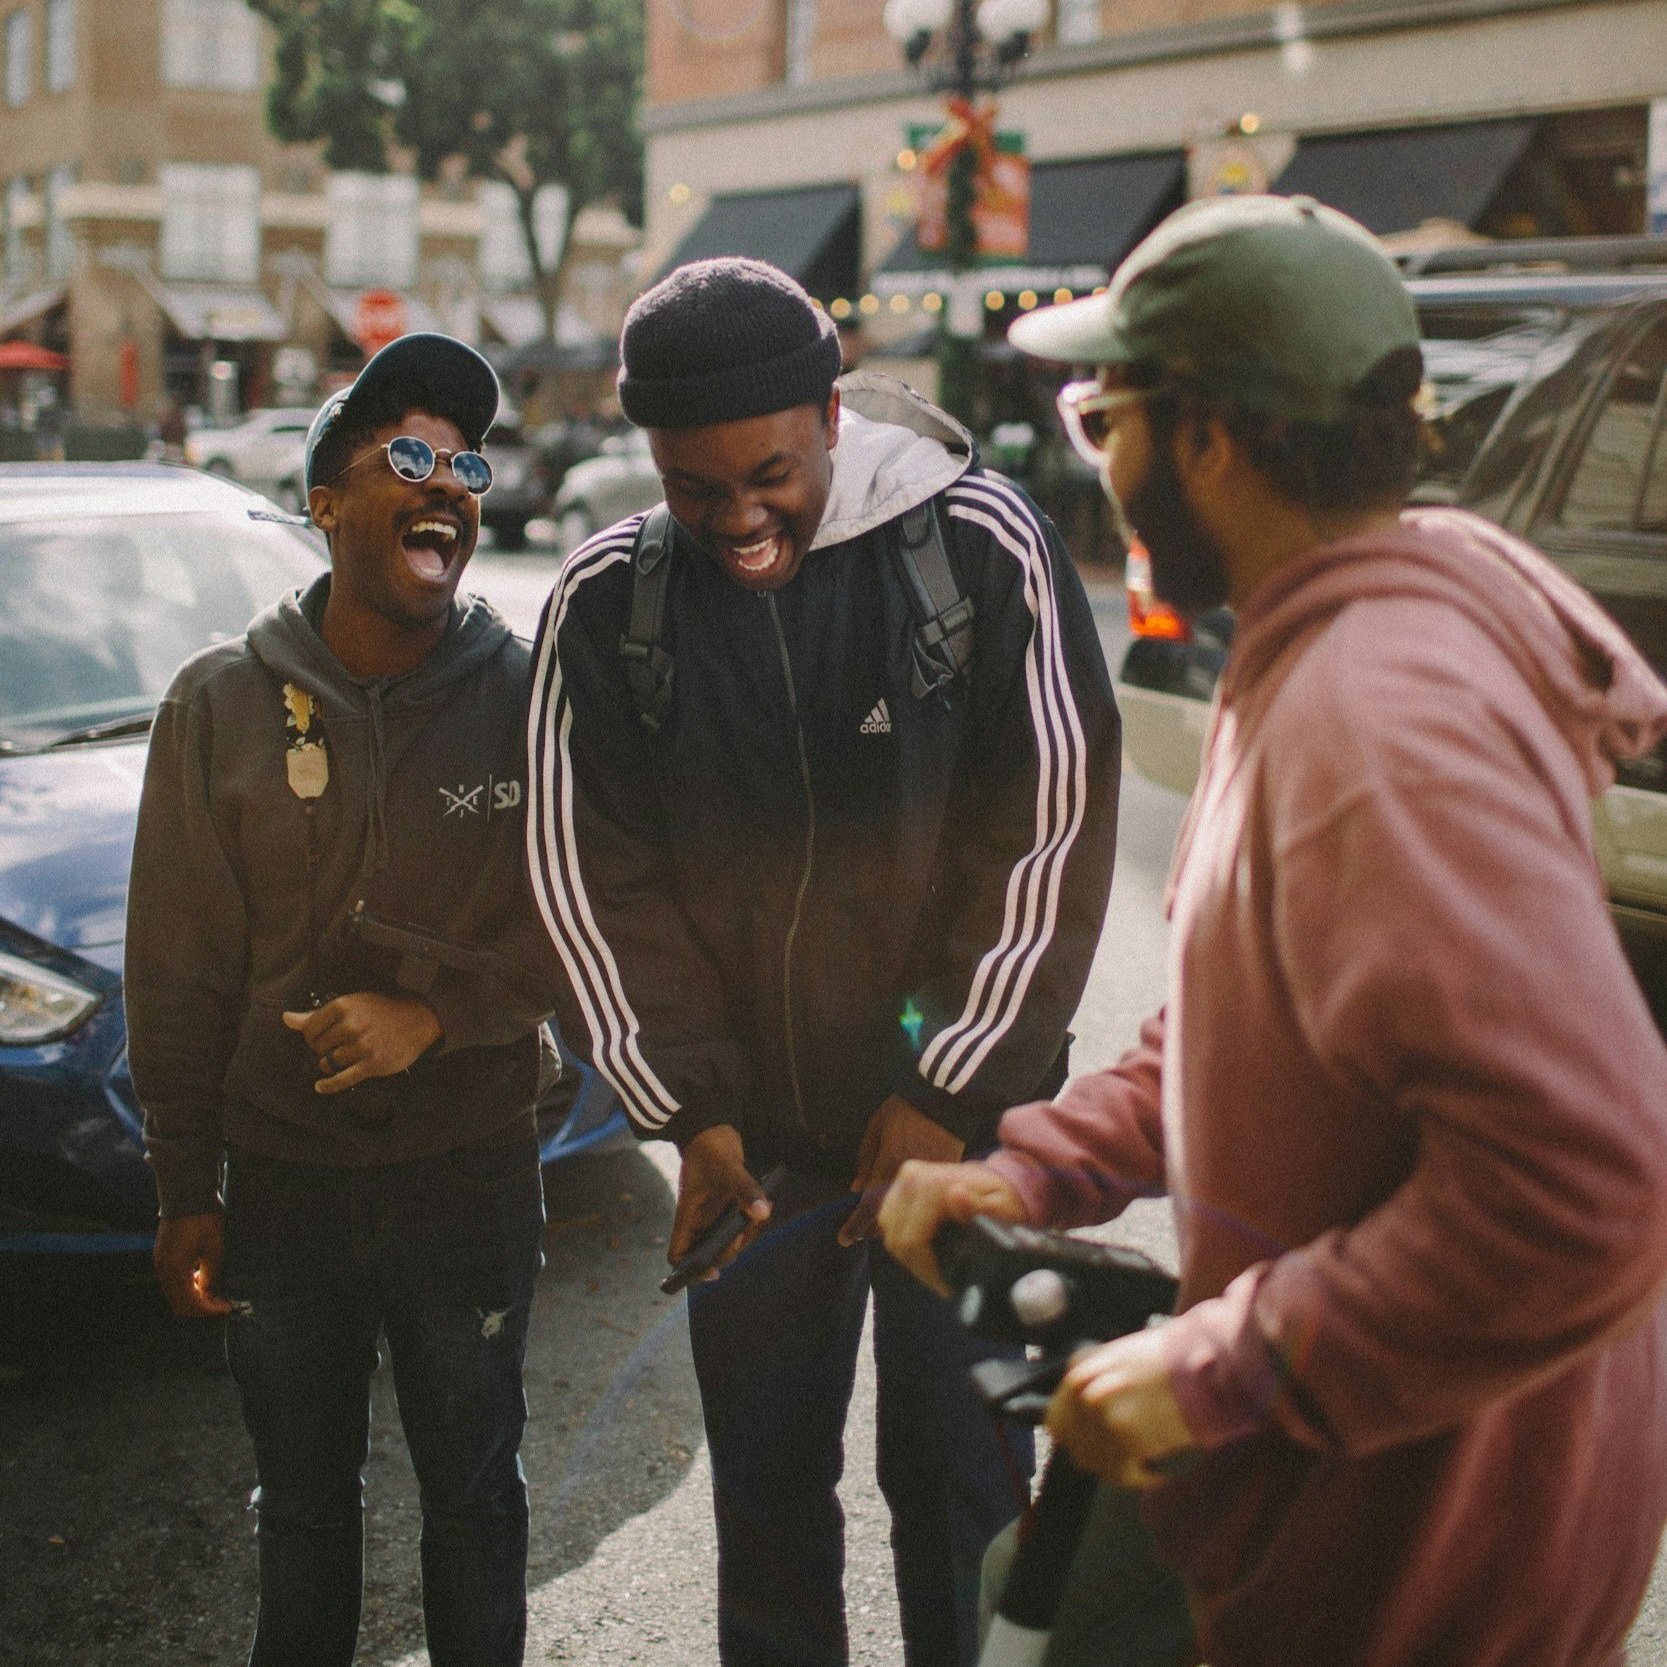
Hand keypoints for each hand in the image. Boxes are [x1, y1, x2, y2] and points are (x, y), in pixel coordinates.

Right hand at [153, 1212, 231, 1317]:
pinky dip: (187, 1284)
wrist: (187, 1192)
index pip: (189, 1303)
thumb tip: (210, 1292)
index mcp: (175, 1270)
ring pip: (175, 1291)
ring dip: (193, 1296)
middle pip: (178, 1301)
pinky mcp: (162, 1253)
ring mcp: (160, 1261)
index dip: (208, 1309)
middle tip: (221, 1303)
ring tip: (215, 1292)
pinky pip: (172, 1278)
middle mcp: (162, 1269)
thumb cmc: (204, 1218)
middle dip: (200, 1306)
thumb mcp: (215, 1248)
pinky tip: (203, 1278)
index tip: (226, 1307)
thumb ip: (211, 1274)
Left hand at [282, 993, 442, 1095]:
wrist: (418, 1018)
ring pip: (329, 1063)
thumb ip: (316, 1014)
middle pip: (318, 1047)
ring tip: (340, 1058)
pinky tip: (320, 1086)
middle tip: (334, 1047)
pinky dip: (328, 1085)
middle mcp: (350, 1026)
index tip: (321, 1037)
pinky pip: (342, 1079)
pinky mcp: (372, 1064)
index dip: (311, 1036)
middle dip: (322, 1049)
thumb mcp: (351, 1004)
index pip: (310, 1029)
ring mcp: (361, 1046)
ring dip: (329, 1064)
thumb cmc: (381, 1010)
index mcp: (342, 1006)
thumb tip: (286, 1018)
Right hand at [669, 1124, 771, 1274]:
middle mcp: (700, 1220)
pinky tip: (765, 1204)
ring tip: (760, 1213)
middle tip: (747, 1229)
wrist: (713, 1128)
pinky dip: (753, 1220)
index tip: (711, 1272)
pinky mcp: (728, 1206)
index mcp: (688, 1216)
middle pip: (710, 1253)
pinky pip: (741, 1224)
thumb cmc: (710, 1147)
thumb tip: (763, 1213)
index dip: (690, 1270)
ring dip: (747, 1234)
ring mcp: (714, 1214)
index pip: (679, 1254)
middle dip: (731, 1249)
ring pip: (729, 1240)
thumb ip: (745, 1190)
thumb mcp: (727, 1168)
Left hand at [837, 1094, 963, 1247]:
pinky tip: (908, 1213)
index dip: (855, 1223)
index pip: (868, 1202)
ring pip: (908, 1212)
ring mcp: (929, 1180)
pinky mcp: (945, 1177)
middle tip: (860, 1234)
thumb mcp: (876, 1127)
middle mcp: (907, 1178)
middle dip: (873, 1227)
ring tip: (881, 1229)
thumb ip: (865, 1159)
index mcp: (888, 1164)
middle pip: (888, 1214)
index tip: (844, 1238)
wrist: (943, 1100)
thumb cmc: (905, 1109)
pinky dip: (915, 1210)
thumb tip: (856, 1187)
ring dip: (893, 1222)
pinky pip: (927, 1203)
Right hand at [875, 1157, 1027, 1295]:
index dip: (926, 1270)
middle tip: (941, 1282)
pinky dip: (902, 1240)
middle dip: (917, 1267)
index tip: (945, 1287)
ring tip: (934, 1268)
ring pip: (890, 1233)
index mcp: (934, 1183)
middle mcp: (911, 1177)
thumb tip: (955, 1195)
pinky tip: (924, 1251)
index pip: (912, 1239)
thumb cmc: (1001, 1200)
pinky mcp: (897, 1186)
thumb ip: (978, 1207)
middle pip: (897, 1238)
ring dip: (908, 1255)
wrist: (994, 1181)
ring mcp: (902, 1181)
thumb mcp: (1001, 1208)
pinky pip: (888, 1223)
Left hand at [1045, 1326, 1196, 1488]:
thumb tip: (1083, 1416)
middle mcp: (1084, 1393)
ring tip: (1145, 1461)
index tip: (1094, 1443)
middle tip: (1124, 1456)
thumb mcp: (1118, 1360)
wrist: (1202, 1363)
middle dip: (1099, 1455)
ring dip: (1121, 1468)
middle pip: (1075, 1447)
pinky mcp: (1126, 1439)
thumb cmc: (1168, 1361)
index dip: (1077, 1436)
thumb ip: (1095, 1384)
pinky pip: (1123, 1475)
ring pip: (1098, 1465)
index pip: (1056, 1421)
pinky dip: (1141, 1478)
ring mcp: (1103, 1416)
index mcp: (1079, 1371)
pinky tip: (1157, 1470)